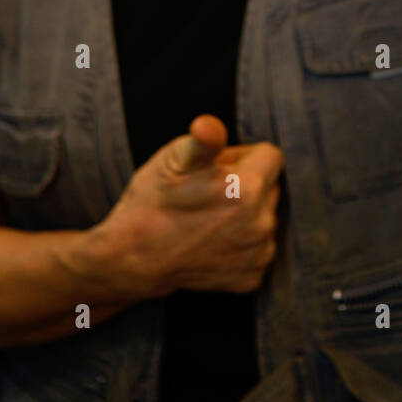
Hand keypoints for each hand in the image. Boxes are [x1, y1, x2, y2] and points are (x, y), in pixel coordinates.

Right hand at [90, 114, 284, 296]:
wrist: (131, 258)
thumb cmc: (151, 202)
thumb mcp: (172, 160)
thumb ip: (203, 140)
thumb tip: (208, 125)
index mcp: (248, 188)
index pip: (271, 155)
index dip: (242, 156)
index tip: (216, 168)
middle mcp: (262, 223)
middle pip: (269, 186)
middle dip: (247, 183)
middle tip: (208, 192)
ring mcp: (258, 253)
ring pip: (265, 216)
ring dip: (246, 214)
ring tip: (207, 218)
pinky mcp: (251, 277)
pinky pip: (258, 247)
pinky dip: (241, 243)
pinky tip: (212, 241)